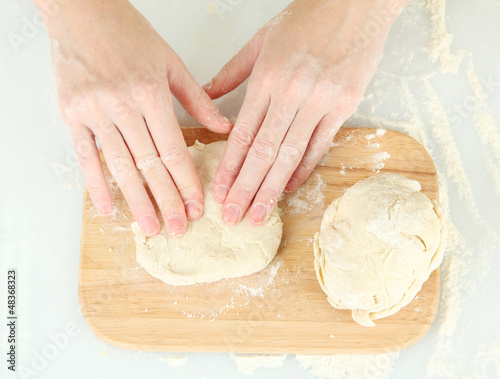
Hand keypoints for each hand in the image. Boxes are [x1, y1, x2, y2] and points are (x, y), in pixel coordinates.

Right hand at [36, 0, 231, 236]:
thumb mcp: (171, 62)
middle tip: (178, 228)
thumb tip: (223, 128)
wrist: (82, 12)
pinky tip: (107, 207)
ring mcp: (93, 111)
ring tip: (150, 226)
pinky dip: (95, 184)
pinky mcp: (71, 114)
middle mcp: (122, 105)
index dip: (187, 182)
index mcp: (150, 92)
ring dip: (136, 200)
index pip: (173, 150)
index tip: (197, 206)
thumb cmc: (129, 34)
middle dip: (166, 200)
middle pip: (149, 164)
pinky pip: (85, 156)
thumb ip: (197, 100)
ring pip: (119, 166)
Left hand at [204, 0, 406, 224]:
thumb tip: (207, 97)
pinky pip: (320, 146)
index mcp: (268, 78)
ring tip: (259, 214)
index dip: (230, 167)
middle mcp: (293, 94)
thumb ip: (232, 73)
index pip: (244, 134)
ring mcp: (321, 103)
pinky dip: (303, 170)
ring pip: (291, 155)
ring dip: (272, 189)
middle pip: (264, 153)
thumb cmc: (306, 20)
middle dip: (246, 189)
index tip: (220, 192)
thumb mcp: (260, 41)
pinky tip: (288, 188)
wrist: (355, 4)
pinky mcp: (344, 107)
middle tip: (234, 217)